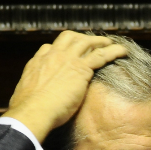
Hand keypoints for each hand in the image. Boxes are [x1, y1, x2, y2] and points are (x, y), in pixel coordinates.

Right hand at [2, 31, 127, 143]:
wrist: (34, 111)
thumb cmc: (30, 110)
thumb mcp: (27, 95)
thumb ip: (34, 92)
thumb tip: (33, 100)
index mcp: (38, 63)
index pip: (49, 48)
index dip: (61, 49)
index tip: (69, 53)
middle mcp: (52, 56)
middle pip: (68, 38)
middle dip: (82, 38)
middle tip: (93, 42)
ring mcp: (67, 59)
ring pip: (87, 42)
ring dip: (100, 41)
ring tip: (111, 44)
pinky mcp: (80, 68)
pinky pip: (101, 55)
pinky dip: (113, 51)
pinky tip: (123, 52)